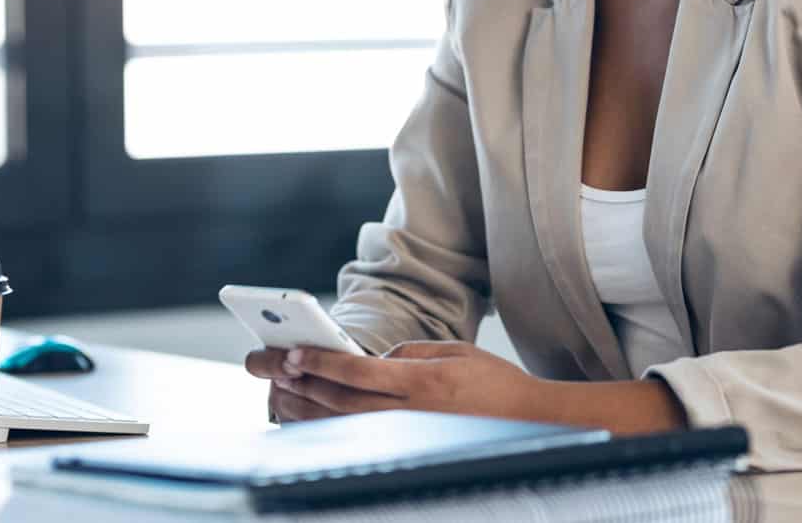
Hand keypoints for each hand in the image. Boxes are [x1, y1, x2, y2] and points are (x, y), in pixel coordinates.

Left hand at [244, 341, 541, 424]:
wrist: (529, 423)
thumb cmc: (495, 384)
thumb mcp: (456, 352)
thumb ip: (412, 353)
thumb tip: (376, 362)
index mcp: (421, 382)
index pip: (359, 372)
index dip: (322, 363)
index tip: (294, 354)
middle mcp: (410, 413)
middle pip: (342, 401)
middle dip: (302, 384)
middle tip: (272, 369)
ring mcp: (409, 436)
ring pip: (344, 425)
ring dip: (307, 409)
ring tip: (278, 393)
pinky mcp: (410, 449)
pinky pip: (359, 441)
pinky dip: (329, 432)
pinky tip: (307, 421)